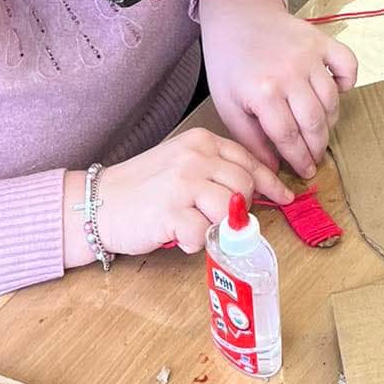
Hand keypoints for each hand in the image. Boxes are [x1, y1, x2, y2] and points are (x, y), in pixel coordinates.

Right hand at [77, 127, 282, 259]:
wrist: (98, 202)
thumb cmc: (142, 186)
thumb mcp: (182, 164)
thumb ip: (215, 172)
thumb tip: (257, 192)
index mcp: (201, 141)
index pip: (250, 160)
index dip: (272, 183)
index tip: (285, 197)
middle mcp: (195, 158)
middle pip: (246, 187)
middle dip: (240, 208)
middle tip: (217, 218)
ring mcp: (183, 184)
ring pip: (229, 210)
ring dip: (216, 226)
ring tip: (193, 225)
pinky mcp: (171, 212)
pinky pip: (203, 234)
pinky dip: (194, 242)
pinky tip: (177, 235)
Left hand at [199, 0, 357, 181]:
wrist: (237, 16)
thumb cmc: (229, 62)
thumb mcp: (227, 104)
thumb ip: (250, 138)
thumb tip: (274, 166)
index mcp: (263, 92)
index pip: (289, 136)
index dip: (299, 159)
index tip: (305, 172)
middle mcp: (289, 73)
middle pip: (314, 122)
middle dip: (317, 148)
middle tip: (315, 158)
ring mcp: (308, 55)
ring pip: (332, 100)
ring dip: (330, 121)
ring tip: (320, 131)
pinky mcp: (321, 40)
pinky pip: (347, 64)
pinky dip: (348, 81)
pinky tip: (337, 92)